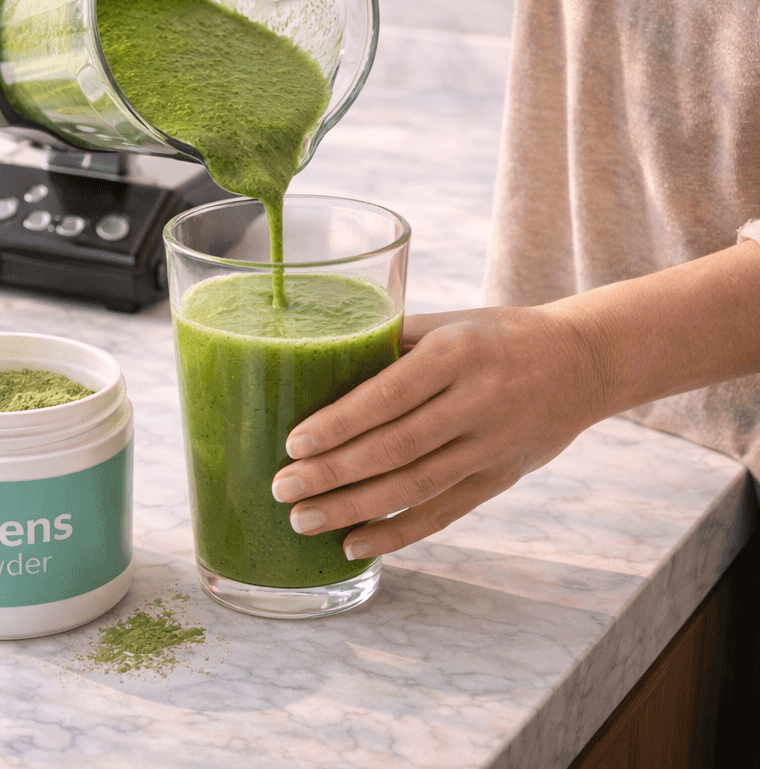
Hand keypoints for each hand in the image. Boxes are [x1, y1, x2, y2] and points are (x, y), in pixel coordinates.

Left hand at [269, 306, 611, 559]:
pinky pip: (444, 513)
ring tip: (304, 521)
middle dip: (332, 474)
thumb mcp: (449, 323)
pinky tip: (354, 544)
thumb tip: (318, 363)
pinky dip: (397, 533)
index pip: (386, 397)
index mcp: (456, 353)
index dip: (338, 425)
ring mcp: (492, 446)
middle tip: (282, 489)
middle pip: (395, 448)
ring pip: (415, 487)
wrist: (585, 361)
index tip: (292, 445)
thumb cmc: (497, 336)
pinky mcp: (502, 479)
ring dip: (354, 510)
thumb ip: (391, 343)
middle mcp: (476, 402)